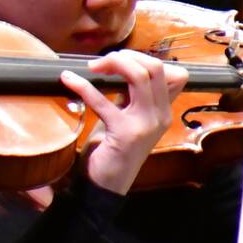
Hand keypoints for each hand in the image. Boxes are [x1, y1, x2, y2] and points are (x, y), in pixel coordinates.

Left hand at [65, 51, 188, 194]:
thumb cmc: (112, 151)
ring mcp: (145, 124)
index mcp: (163, 111)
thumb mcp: (126, 118)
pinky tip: (68, 79)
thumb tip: (119, 66)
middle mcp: (160, 116)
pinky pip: (104, 100)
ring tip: (92, 66)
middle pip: (156, 68)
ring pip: (140, 76)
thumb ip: (129, 96)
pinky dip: (83, 86)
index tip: (121, 61)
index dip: (146, 59)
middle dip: (128, 56)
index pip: (174, 73)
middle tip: (103, 62)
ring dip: (114, 64)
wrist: (105, 186)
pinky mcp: (124, 133)